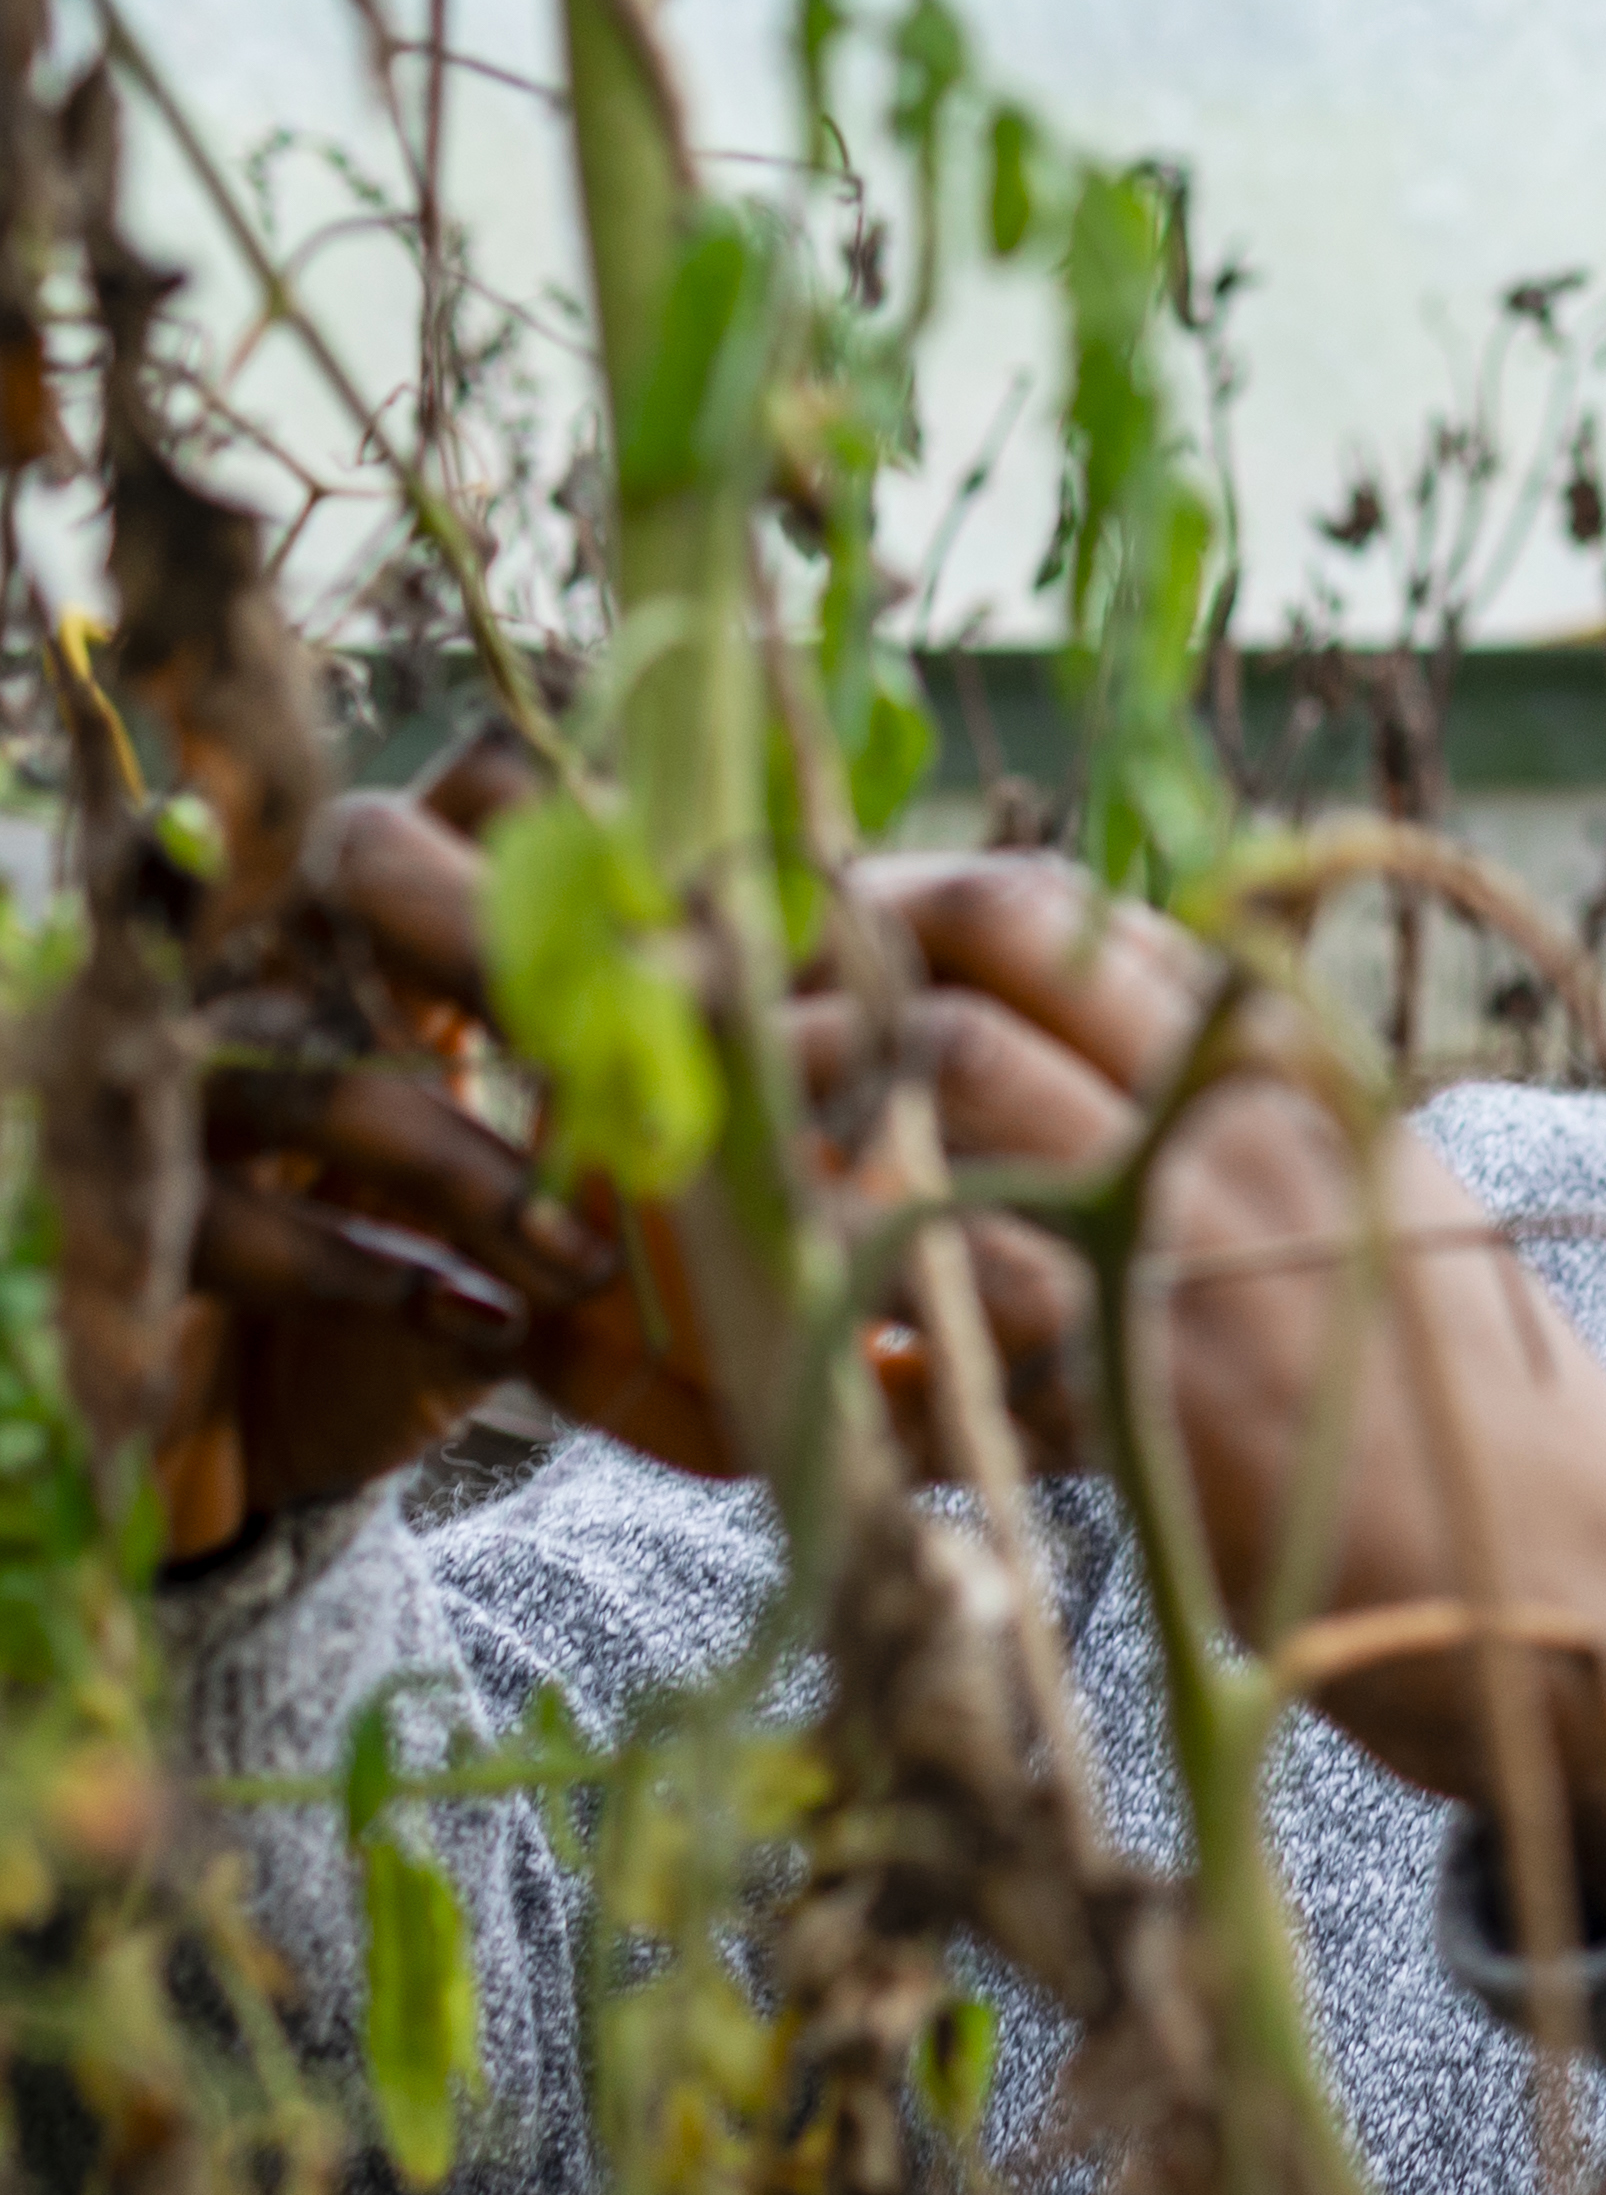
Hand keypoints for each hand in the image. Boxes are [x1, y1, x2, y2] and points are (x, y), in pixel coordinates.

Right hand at [156, 752, 743, 1565]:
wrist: (282, 1405)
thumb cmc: (464, 1256)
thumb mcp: (594, 1166)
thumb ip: (695, 1099)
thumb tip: (874, 1087)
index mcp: (408, 898)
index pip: (493, 788)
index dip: (613, 839)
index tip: (736, 940)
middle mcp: (286, 941)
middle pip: (369, 859)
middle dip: (517, 954)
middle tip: (654, 1063)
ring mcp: (198, 1059)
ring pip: (325, 1069)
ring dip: (474, 1172)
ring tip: (586, 1262)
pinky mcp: (143, 1196)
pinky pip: (238, 1215)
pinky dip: (371, 1274)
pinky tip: (479, 1329)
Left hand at [813, 855, 1605, 1873]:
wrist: (1569, 1575)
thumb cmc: (1449, 1397)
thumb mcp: (1369, 1198)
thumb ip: (1224, 1110)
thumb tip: (1024, 1038)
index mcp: (1287, 1063)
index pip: (1052, 911)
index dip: (888, 901)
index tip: (798, 933)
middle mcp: (1236, 1130)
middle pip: (959, 996)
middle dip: (797, 1014)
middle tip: (709, 1063)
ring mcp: (1188, 1258)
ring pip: (932, 1131)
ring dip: (799, 1156)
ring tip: (738, 1205)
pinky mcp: (1144, 1402)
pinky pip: (936, 1341)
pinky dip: (852, 1353)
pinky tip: (831, 1379)